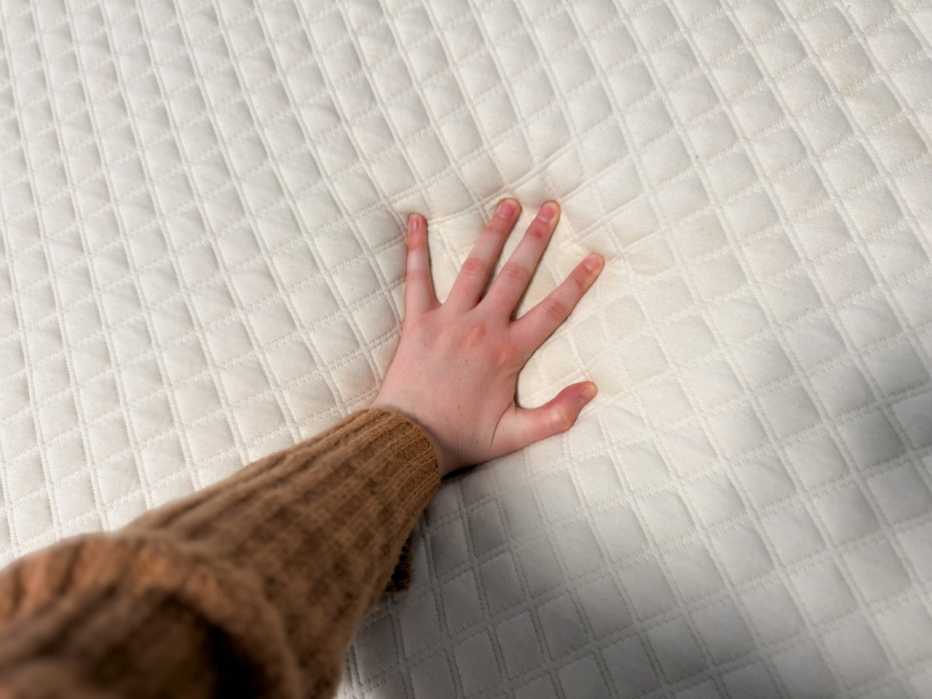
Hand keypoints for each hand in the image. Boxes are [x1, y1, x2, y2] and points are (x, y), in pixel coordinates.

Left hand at [373, 200, 602, 476]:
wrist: (408, 441)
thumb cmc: (462, 439)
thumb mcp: (516, 436)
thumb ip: (557, 415)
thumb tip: (592, 389)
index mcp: (508, 352)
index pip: (553, 310)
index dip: (577, 282)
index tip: (595, 256)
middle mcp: (482, 327)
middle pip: (516, 275)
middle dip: (536, 239)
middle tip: (550, 208)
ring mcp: (448, 320)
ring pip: (475, 267)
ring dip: (493, 233)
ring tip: (508, 204)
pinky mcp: (417, 321)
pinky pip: (416, 277)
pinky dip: (415, 248)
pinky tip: (415, 219)